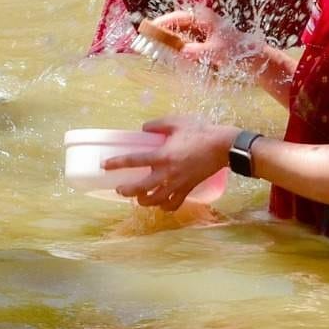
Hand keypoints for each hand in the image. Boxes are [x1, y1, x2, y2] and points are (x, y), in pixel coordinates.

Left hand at [101, 116, 233, 209]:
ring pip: (156, 200)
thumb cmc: (200, 132)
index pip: (134, 161)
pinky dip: (165, 207)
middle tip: (120, 189)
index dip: (117, 163)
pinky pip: (174, 204)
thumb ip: (158, 124)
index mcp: (162, 155)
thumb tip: (144, 129)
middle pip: (141, 188)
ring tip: (139, 198)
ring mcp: (178, 184)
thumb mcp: (177, 122)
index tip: (105, 165)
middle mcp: (167, 173)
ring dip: (144, 202)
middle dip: (127, 191)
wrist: (223, 146)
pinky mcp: (188, 188)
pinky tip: (161, 204)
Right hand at [149, 9, 258, 71]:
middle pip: (175, 25)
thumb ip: (198, 51)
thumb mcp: (216, 51)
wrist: (252, 58)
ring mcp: (200, 31)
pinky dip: (176, 48)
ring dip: (168, 42)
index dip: (162, 23)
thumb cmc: (236, 50)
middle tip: (146, 42)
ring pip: (178, 35)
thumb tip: (181, 51)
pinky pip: (185, 43)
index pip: (177, 17)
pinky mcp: (201, 41)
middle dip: (161, 33)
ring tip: (153, 50)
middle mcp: (200, 21)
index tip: (148, 29)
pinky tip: (169, 56)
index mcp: (203, 17)